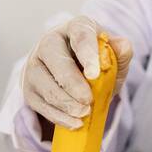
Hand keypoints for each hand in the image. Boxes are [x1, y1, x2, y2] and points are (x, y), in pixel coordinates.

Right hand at [22, 15, 131, 129]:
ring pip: (45, 85)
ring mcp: (35, 65)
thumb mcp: (112, 58)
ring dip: (66, 103)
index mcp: (75, 28)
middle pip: (56, 60)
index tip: (94, 74)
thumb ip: (121, 52)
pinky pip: (41, 104)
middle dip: (72, 84)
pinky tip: (74, 123)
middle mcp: (49, 42)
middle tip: (89, 101)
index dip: (87, 54)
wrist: (72, 76)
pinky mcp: (29, 88)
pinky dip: (59, 116)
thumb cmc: (94, 64)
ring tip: (84, 113)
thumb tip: (123, 46)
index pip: (80, 36)